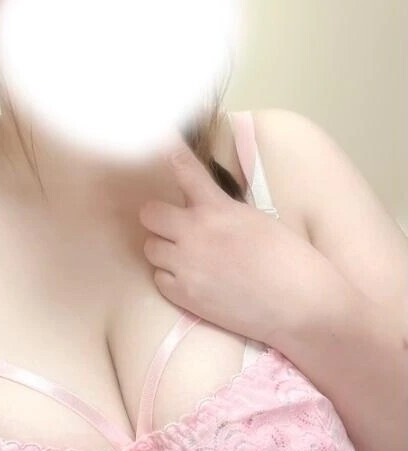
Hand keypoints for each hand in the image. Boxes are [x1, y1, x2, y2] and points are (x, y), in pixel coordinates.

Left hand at [139, 133, 334, 346]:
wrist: (301, 305)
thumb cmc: (289, 259)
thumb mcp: (255, 219)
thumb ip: (222, 210)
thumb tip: (204, 206)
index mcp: (217, 208)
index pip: (182, 169)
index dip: (168, 155)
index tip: (159, 146)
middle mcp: (195, 233)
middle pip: (149, 213)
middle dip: (160, 218)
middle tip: (175, 225)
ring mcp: (186, 266)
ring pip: (150, 247)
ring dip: (165, 248)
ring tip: (187, 256)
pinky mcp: (185, 296)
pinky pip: (159, 279)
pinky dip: (171, 278)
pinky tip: (192, 280)